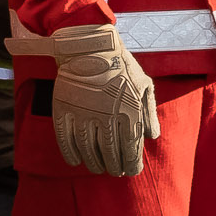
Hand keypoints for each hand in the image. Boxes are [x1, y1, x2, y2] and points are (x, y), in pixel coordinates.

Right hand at [5, 22, 157, 175]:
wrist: (89, 44)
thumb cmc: (120, 64)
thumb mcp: (143, 83)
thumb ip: (149, 111)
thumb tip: (152, 136)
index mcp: (128, 110)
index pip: (131, 148)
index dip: (132, 164)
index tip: (131, 170)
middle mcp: (106, 115)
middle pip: (110, 153)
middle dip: (115, 167)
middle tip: (115, 172)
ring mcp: (83, 113)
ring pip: (89, 150)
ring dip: (95, 163)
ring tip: (98, 168)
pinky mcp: (64, 110)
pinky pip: (67, 140)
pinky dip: (72, 154)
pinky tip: (76, 160)